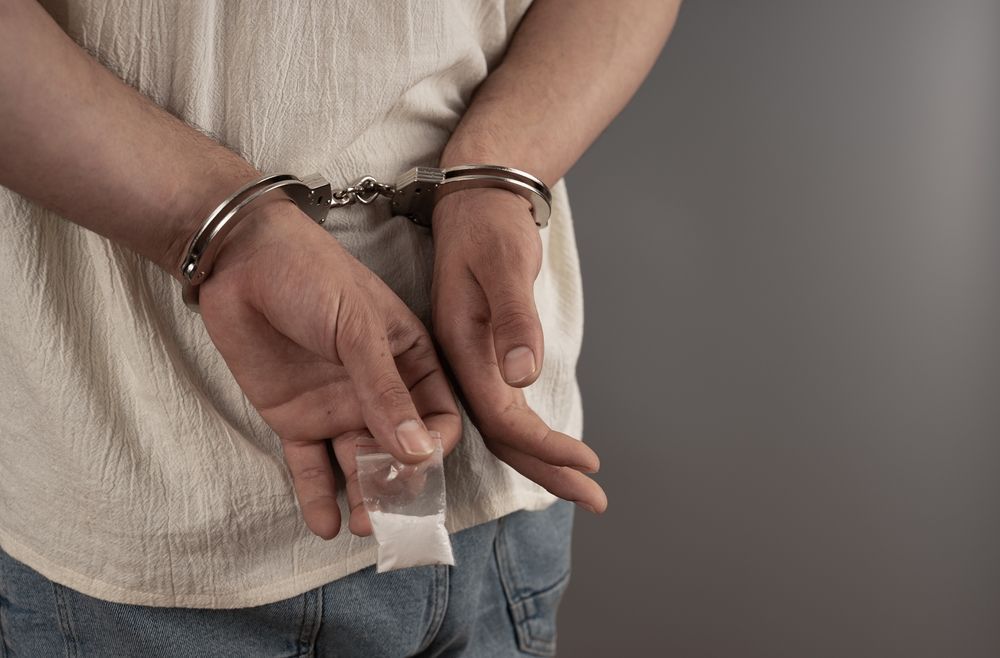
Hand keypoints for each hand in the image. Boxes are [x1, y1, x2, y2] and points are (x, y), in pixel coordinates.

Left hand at [196, 199, 460, 538]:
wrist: (240, 261)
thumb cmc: (312, 276)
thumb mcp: (358, 328)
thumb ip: (385, 392)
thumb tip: (419, 451)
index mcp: (410, 360)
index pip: (438, 416)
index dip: (434, 444)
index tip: (420, 463)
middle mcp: (379, 390)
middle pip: (401, 450)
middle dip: (399, 483)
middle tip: (386, 510)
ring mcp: (337, 407)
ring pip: (358, 464)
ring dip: (364, 497)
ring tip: (361, 525)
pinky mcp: (296, 419)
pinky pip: (311, 466)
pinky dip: (318, 496)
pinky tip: (325, 523)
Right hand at [431, 188, 607, 513]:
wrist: (475, 204)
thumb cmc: (492, 229)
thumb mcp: (506, 265)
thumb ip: (514, 320)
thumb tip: (524, 377)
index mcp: (459, 347)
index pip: (500, 416)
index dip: (542, 446)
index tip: (586, 464)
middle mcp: (459, 364)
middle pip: (500, 436)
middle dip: (547, 471)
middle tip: (594, 500)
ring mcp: (467, 363)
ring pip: (500, 427)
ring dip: (540, 459)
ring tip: (581, 485)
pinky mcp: (479, 358)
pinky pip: (501, 409)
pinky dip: (530, 435)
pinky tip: (550, 448)